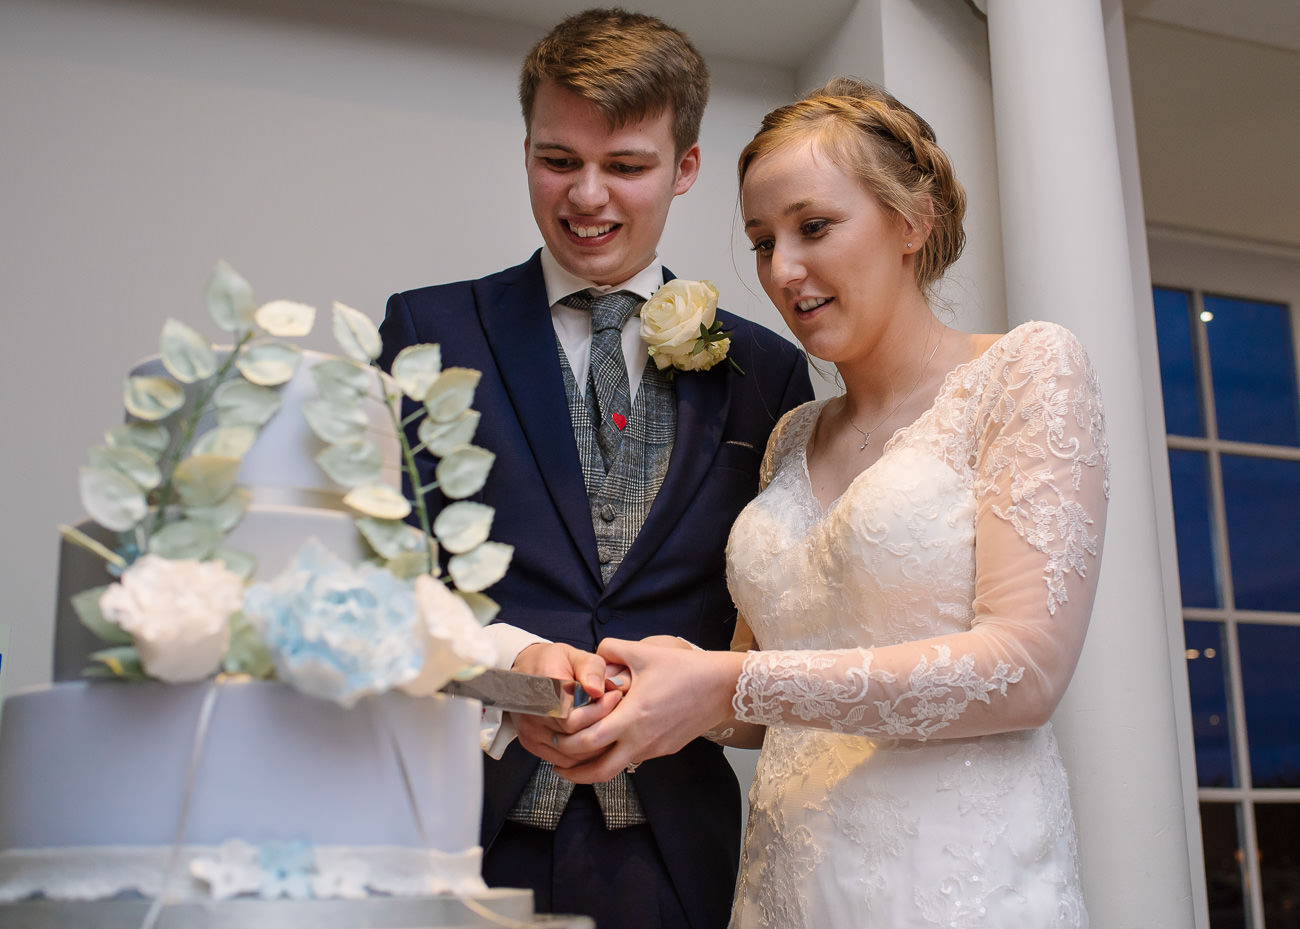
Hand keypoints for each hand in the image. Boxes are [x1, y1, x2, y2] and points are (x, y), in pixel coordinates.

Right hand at [510, 642, 622, 766]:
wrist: (526, 670)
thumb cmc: (553, 662)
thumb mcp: (574, 655)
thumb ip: (590, 668)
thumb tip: (597, 690)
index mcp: (543, 690)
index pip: (572, 717)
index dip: (598, 711)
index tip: (615, 697)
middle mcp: (533, 715)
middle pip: (573, 737)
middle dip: (601, 727)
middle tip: (618, 714)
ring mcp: (531, 732)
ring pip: (570, 753)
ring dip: (596, 746)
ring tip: (611, 727)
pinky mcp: (532, 744)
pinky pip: (564, 760)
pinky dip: (583, 755)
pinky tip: (598, 741)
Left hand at [553, 638, 745, 783]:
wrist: (723, 687)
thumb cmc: (684, 669)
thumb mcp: (644, 652)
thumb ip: (611, 650)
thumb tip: (592, 656)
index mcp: (633, 717)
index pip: (589, 741)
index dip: (566, 744)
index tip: (552, 737)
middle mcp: (642, 740)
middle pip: (599, 771)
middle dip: (573, 771)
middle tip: (555, 762)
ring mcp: (654, 749)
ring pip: (616, 770)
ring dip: (592, 770)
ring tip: (575, 763)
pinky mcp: (664, 750)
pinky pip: (633, 759)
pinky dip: (615, 758)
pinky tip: (607, 746)